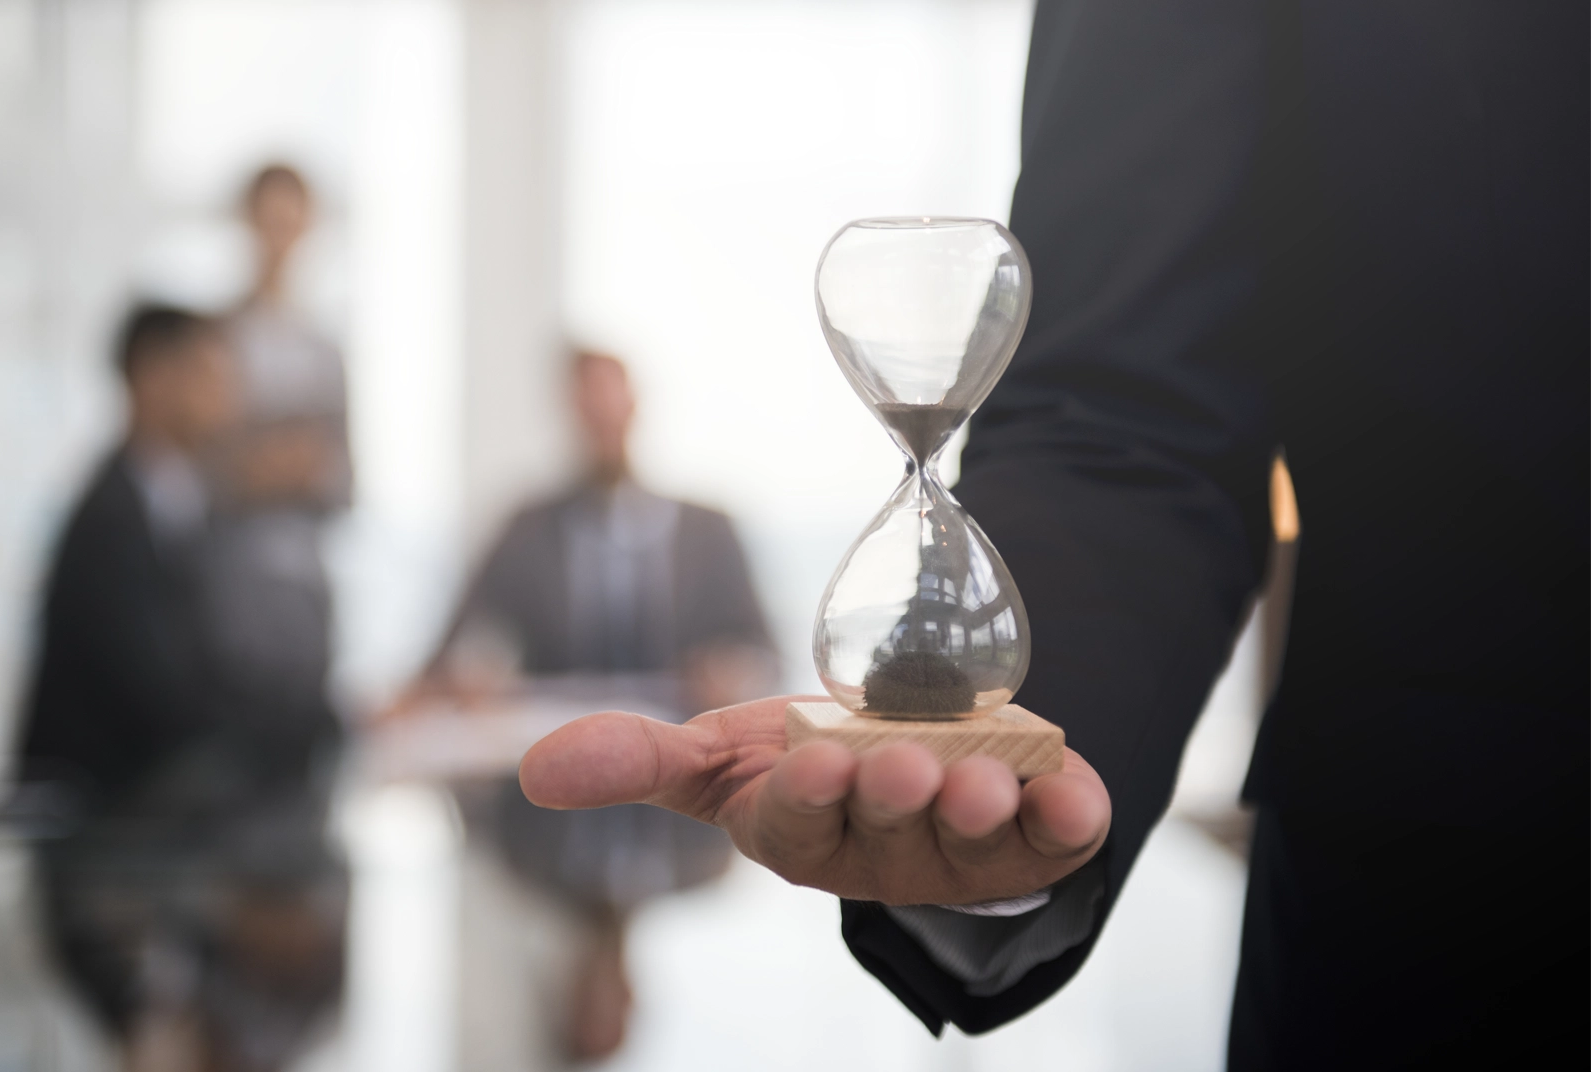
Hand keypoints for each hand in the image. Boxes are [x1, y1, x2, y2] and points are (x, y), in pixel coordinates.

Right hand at [519, 695, 1109, 905]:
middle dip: (894, 797)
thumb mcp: (719, 755)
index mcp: (801, 836)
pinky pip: (1062, 836)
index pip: (799, 822)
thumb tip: (530, 771)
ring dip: (979, 808)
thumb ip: (635, 759)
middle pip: (888, 832)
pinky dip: (1072, 812)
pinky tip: (1074, 786)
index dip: (810, 795)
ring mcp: (963, 851)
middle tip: (900, 764)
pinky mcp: (1036, 838)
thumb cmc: (806, 760)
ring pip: (973, 841)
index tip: (817, 757)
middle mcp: (883, 853)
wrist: (916, 750)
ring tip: (980, 775)